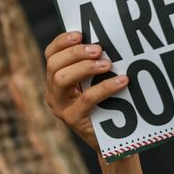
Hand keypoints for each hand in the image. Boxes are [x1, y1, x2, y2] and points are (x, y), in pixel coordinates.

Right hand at [44, 31, 127, 151]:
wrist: (114, 139)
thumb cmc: (110, 105)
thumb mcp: (100, 83)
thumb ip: (98, 65)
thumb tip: (111, 42)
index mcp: (57, 78)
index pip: (51, 54)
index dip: (62, 42)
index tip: (80, 34)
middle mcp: (54, 92)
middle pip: (54, 65)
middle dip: (75, 53)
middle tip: (99, 49)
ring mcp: (61, 107)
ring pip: (62, 80)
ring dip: (85, 67)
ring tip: (108, 64)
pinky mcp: (73, 120)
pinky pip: (86, 99)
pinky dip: (105, 87)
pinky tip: (122, 81)